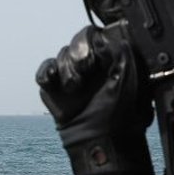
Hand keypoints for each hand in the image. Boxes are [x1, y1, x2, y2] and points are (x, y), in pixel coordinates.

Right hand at [36, 26, 153, 174]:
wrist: (97, 139)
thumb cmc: (117, 114)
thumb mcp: (128, 79)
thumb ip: (121, 54)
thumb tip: (106, 38)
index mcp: (109, 60)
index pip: (97, 35)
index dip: (94, 41)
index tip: (97, 54)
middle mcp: (90, 65)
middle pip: (77, 40)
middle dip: (79, 53)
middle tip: (85, 68)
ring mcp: (71, 75)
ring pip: (61, 54)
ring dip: (67, 69)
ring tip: (74, 88)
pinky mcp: (54, 86)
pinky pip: (45, 68)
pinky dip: (47, 72)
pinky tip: (54, 80)